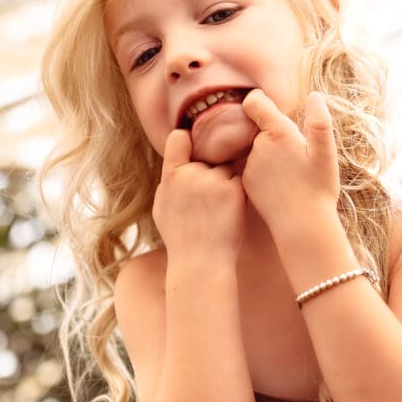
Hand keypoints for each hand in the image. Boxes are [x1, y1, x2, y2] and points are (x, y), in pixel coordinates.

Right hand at [153, 129, 245, 257]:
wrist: (200, 263)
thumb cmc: (180, 239)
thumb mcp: (162, 208)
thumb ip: (168, 183)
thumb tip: (174, 163)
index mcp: (171, 177)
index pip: (178, 139)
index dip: (187, 139)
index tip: (195, 146)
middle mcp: (191, 174)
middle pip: (208, 157)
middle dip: (211, 171)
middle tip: (210, 199)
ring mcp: (213, 181)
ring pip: (227, 169)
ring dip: (226, 182)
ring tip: (219, 210)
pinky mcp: (234, 190)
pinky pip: (240, 181)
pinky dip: (238, 193)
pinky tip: (231, 212)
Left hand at [240, 90, 339, 238]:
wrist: (302, 225)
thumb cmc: (319, 189)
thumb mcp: (326, 154)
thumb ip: (320, 122)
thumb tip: (315, 96)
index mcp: (277, 133)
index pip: (254, 102)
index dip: (260, 100)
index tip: (271, 106)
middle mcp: (257, 146)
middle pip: (261, 128)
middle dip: (275, 133)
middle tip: (297, 153)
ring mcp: (249, 165)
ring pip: (258, 148)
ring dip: (271, 153)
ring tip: (292, 173)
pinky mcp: (245, 182)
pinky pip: (254, 167)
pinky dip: (265, 171)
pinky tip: (281, 185)